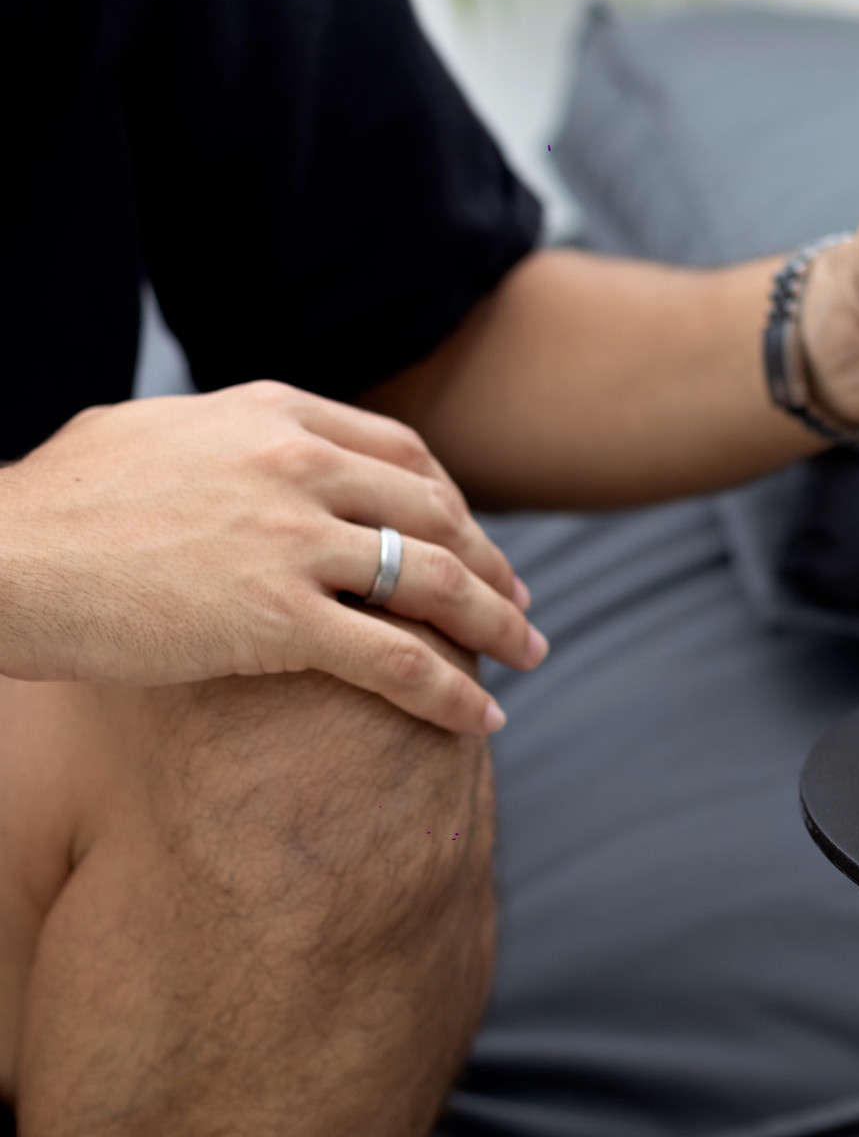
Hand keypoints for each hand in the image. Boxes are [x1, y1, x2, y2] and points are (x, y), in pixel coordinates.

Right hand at [0, 383, 546, 734]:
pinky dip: (450, 691)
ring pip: (437, 581)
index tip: (472, 536)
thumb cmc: (53, 504)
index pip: (401, 453)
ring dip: (498, 623)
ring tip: (528, 657)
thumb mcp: (146, 433)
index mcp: (273, 416)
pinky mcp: (277, 617)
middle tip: (522, 602)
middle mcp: (301, 465)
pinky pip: (396, 658)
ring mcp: (295, 539)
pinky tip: (480, 720)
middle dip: (491, 562)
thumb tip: (224, 447)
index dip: (452, 500)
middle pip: (436, 513)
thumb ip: (212, 439)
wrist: (3, 553)